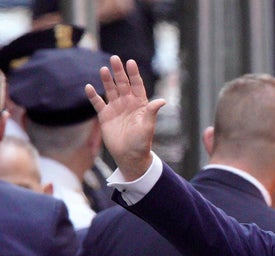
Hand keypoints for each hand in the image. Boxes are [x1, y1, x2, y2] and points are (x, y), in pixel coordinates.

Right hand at [85, 55, 165, 180]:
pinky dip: (93, 96)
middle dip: (119, 72)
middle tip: (114, 58)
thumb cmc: (142, 142)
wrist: (129, 156)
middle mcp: (127, 103)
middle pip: (122, 84)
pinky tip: (88, 87)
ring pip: (110, 90)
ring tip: (103, 69)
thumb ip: (151, 112)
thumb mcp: (148, 126)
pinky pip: (98, 103)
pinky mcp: (105, 116)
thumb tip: (162, 101)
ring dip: (107, 80)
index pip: (137, 85)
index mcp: (140, 104)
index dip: (134, 74)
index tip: (131, 62)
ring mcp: (116, 109)